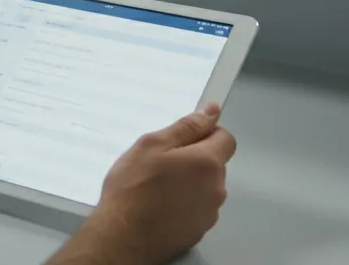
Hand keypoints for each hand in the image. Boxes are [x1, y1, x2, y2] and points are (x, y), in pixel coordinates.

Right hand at [50, 104, 236, 264]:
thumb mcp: (152, 145)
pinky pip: (197, 208)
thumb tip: (212, 112)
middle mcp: (216, 189)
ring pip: (205, 187)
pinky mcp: (199, 232)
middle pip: (214, 164)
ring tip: (157, 187)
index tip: (181, 139)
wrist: (122, 238)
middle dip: (194, 159)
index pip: (226, 138)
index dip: (206, 133)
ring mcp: (209, 214)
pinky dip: (184, 204)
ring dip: (190, 182)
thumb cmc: (133, 188)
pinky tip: (160, 207)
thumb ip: (186, 127)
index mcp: (208, 163)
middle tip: (160, 164)